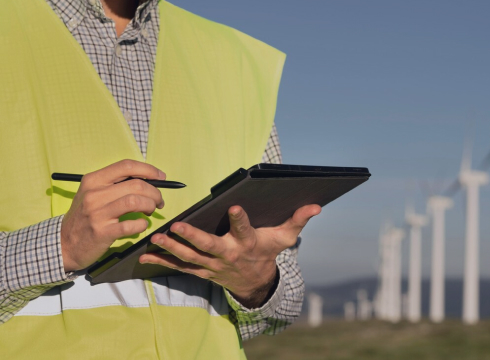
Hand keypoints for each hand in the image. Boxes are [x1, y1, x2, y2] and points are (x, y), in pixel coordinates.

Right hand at [61, 160, 165, 271]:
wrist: (64, 244)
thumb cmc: (84, 217)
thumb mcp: (92, 194)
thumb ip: (116, 185)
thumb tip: (149, 180)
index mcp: (93, 180)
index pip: (126, 166)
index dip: (148, 170)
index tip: (161, 177)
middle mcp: (94, 194)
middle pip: (136, 185)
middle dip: (155, 192)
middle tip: (158, 201)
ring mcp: (97, 213)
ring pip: (136, 201)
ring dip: (150, 206)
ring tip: (150, 211)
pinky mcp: (103, 232)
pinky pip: (132, 224)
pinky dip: (143, 224)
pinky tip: (141, 225)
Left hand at [139, 204, 320, 307]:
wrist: (256, 283)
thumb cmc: (268, 252)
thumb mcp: (285, 237)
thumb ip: (298, 219)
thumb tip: (316, 205)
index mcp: (249, 243)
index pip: (245, 229)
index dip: (241, 219)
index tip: (235, 207)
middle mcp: (229, 255)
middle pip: (209, 246)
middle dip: (193, 237)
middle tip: (177, 227)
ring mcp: (213, 265)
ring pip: (190, 258)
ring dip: (171, 249)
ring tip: (155, 239)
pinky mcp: (202, 271)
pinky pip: (180, 268)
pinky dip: (162, 263)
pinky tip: (144, 257)